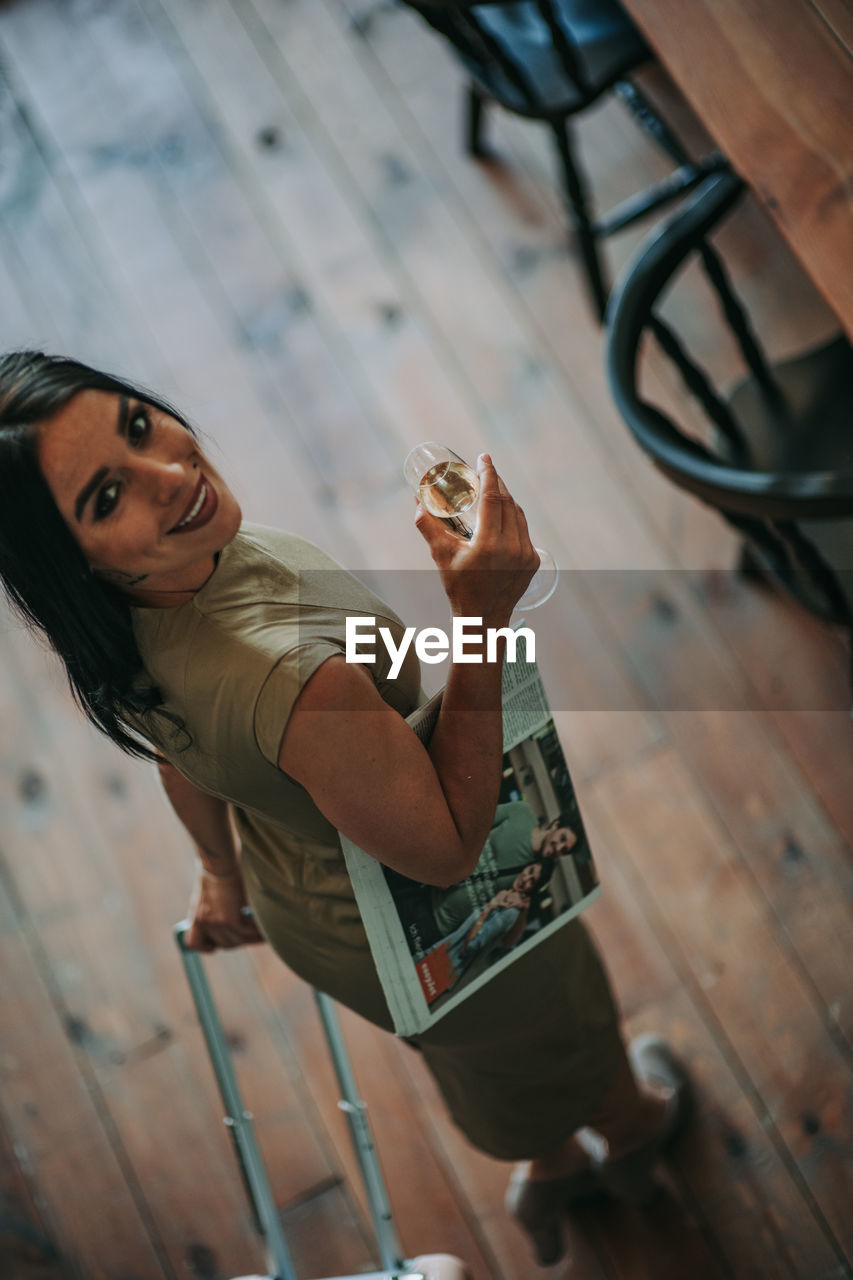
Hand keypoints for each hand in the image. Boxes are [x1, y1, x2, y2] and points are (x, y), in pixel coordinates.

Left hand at [185, 864, 263, 951]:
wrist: (220, 859)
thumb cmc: (220, 867)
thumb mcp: (212, 890)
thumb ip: (217, 907)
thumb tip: (235, 917)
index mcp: (196, 914)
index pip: (193, 943)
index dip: (208, 946)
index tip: (218, 944)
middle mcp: (203, 922)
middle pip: (223, 944)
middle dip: (239, 941)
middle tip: (254, 935)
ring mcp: (216, 922)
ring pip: (237, 940)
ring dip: (252, 938)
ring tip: (265, 933)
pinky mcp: (230, 919)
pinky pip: (246, 933)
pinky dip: (257, 933)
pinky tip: (266, 929)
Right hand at [414, 454, 538, 625]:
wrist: (483, 619)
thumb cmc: (459, 588)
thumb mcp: (441, 557)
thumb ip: (428, 527)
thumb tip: (417, 501)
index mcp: (488, 545)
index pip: (493, 498)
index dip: (489, 474)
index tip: (484, 457)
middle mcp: (512, 548)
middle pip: (507, 502)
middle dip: (497, 482)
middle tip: (485, 469)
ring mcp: (526, 554)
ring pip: (518, 514)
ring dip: (506, 498)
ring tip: (494, 488)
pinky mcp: (533, 560)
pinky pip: (524, 529)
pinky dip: (513, 517)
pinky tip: (504, 512)